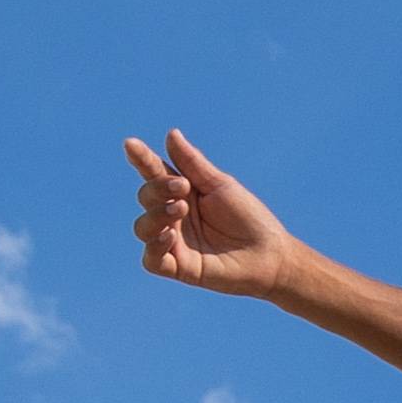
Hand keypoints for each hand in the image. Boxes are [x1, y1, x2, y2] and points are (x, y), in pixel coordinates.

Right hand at [123, 129, 299, 297]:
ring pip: (143, 227)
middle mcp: (173, 216)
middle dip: (158, 188)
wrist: (270, 254)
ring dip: (155, 214)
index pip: (155, 173)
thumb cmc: (249, 217)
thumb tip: (171, 133)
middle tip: (183, 187)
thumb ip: (192, 164)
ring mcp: (175, 242)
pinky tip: (169, 235)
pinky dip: (155, 246)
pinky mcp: (180, 268)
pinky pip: (152, 260)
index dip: (141, 159)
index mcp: (182, 193)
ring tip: (179, 208)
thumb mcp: (220, 185)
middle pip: (146, 196)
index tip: (131, 144)